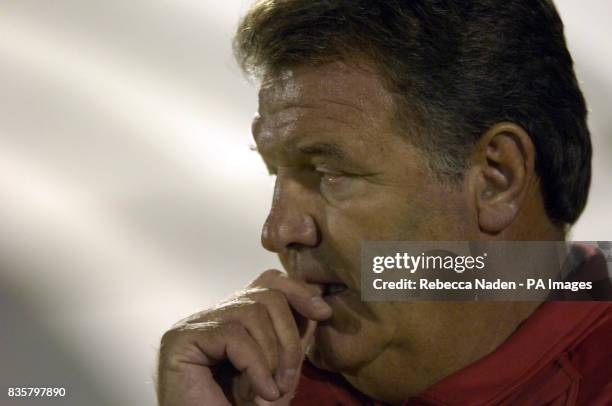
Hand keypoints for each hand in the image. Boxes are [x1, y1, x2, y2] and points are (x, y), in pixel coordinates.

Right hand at [157, 269, 332, 404]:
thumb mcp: (280, 371)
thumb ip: (293, 337)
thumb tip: (318, 303)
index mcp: (233, 318)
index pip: (268, 282)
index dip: (298, 291)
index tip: (324, 313)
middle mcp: (211, 315)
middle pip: (265, 294)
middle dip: (289, 337)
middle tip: (287, 381)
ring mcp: (194, 325)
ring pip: (252, 312)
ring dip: (272, 357)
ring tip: (271, 392)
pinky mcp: (181, 339)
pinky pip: (234, 336)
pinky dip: (256, 366)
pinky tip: (259, 392)